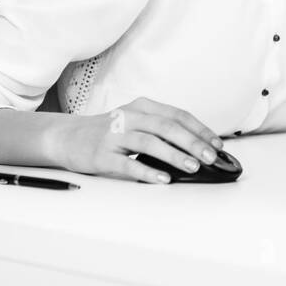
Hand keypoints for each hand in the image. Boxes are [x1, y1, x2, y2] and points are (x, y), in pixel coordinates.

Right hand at [54, 96, 224, 182]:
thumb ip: (161, 128)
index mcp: (142, 107)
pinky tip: (163, 179)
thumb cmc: (109, 131)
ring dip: (174, 156)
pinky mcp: (103, 155)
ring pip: (150, 143)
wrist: (68, 136)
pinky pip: (128, 164)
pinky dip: (147, 172)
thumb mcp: (136, 120)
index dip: (200, 129)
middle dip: (193, 143)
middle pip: (167, 127)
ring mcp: (115, 136)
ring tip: (192, 167)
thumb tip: (196, 146)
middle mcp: (129, 117)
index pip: (177, 115)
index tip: (217, 144)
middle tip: (210, 157)